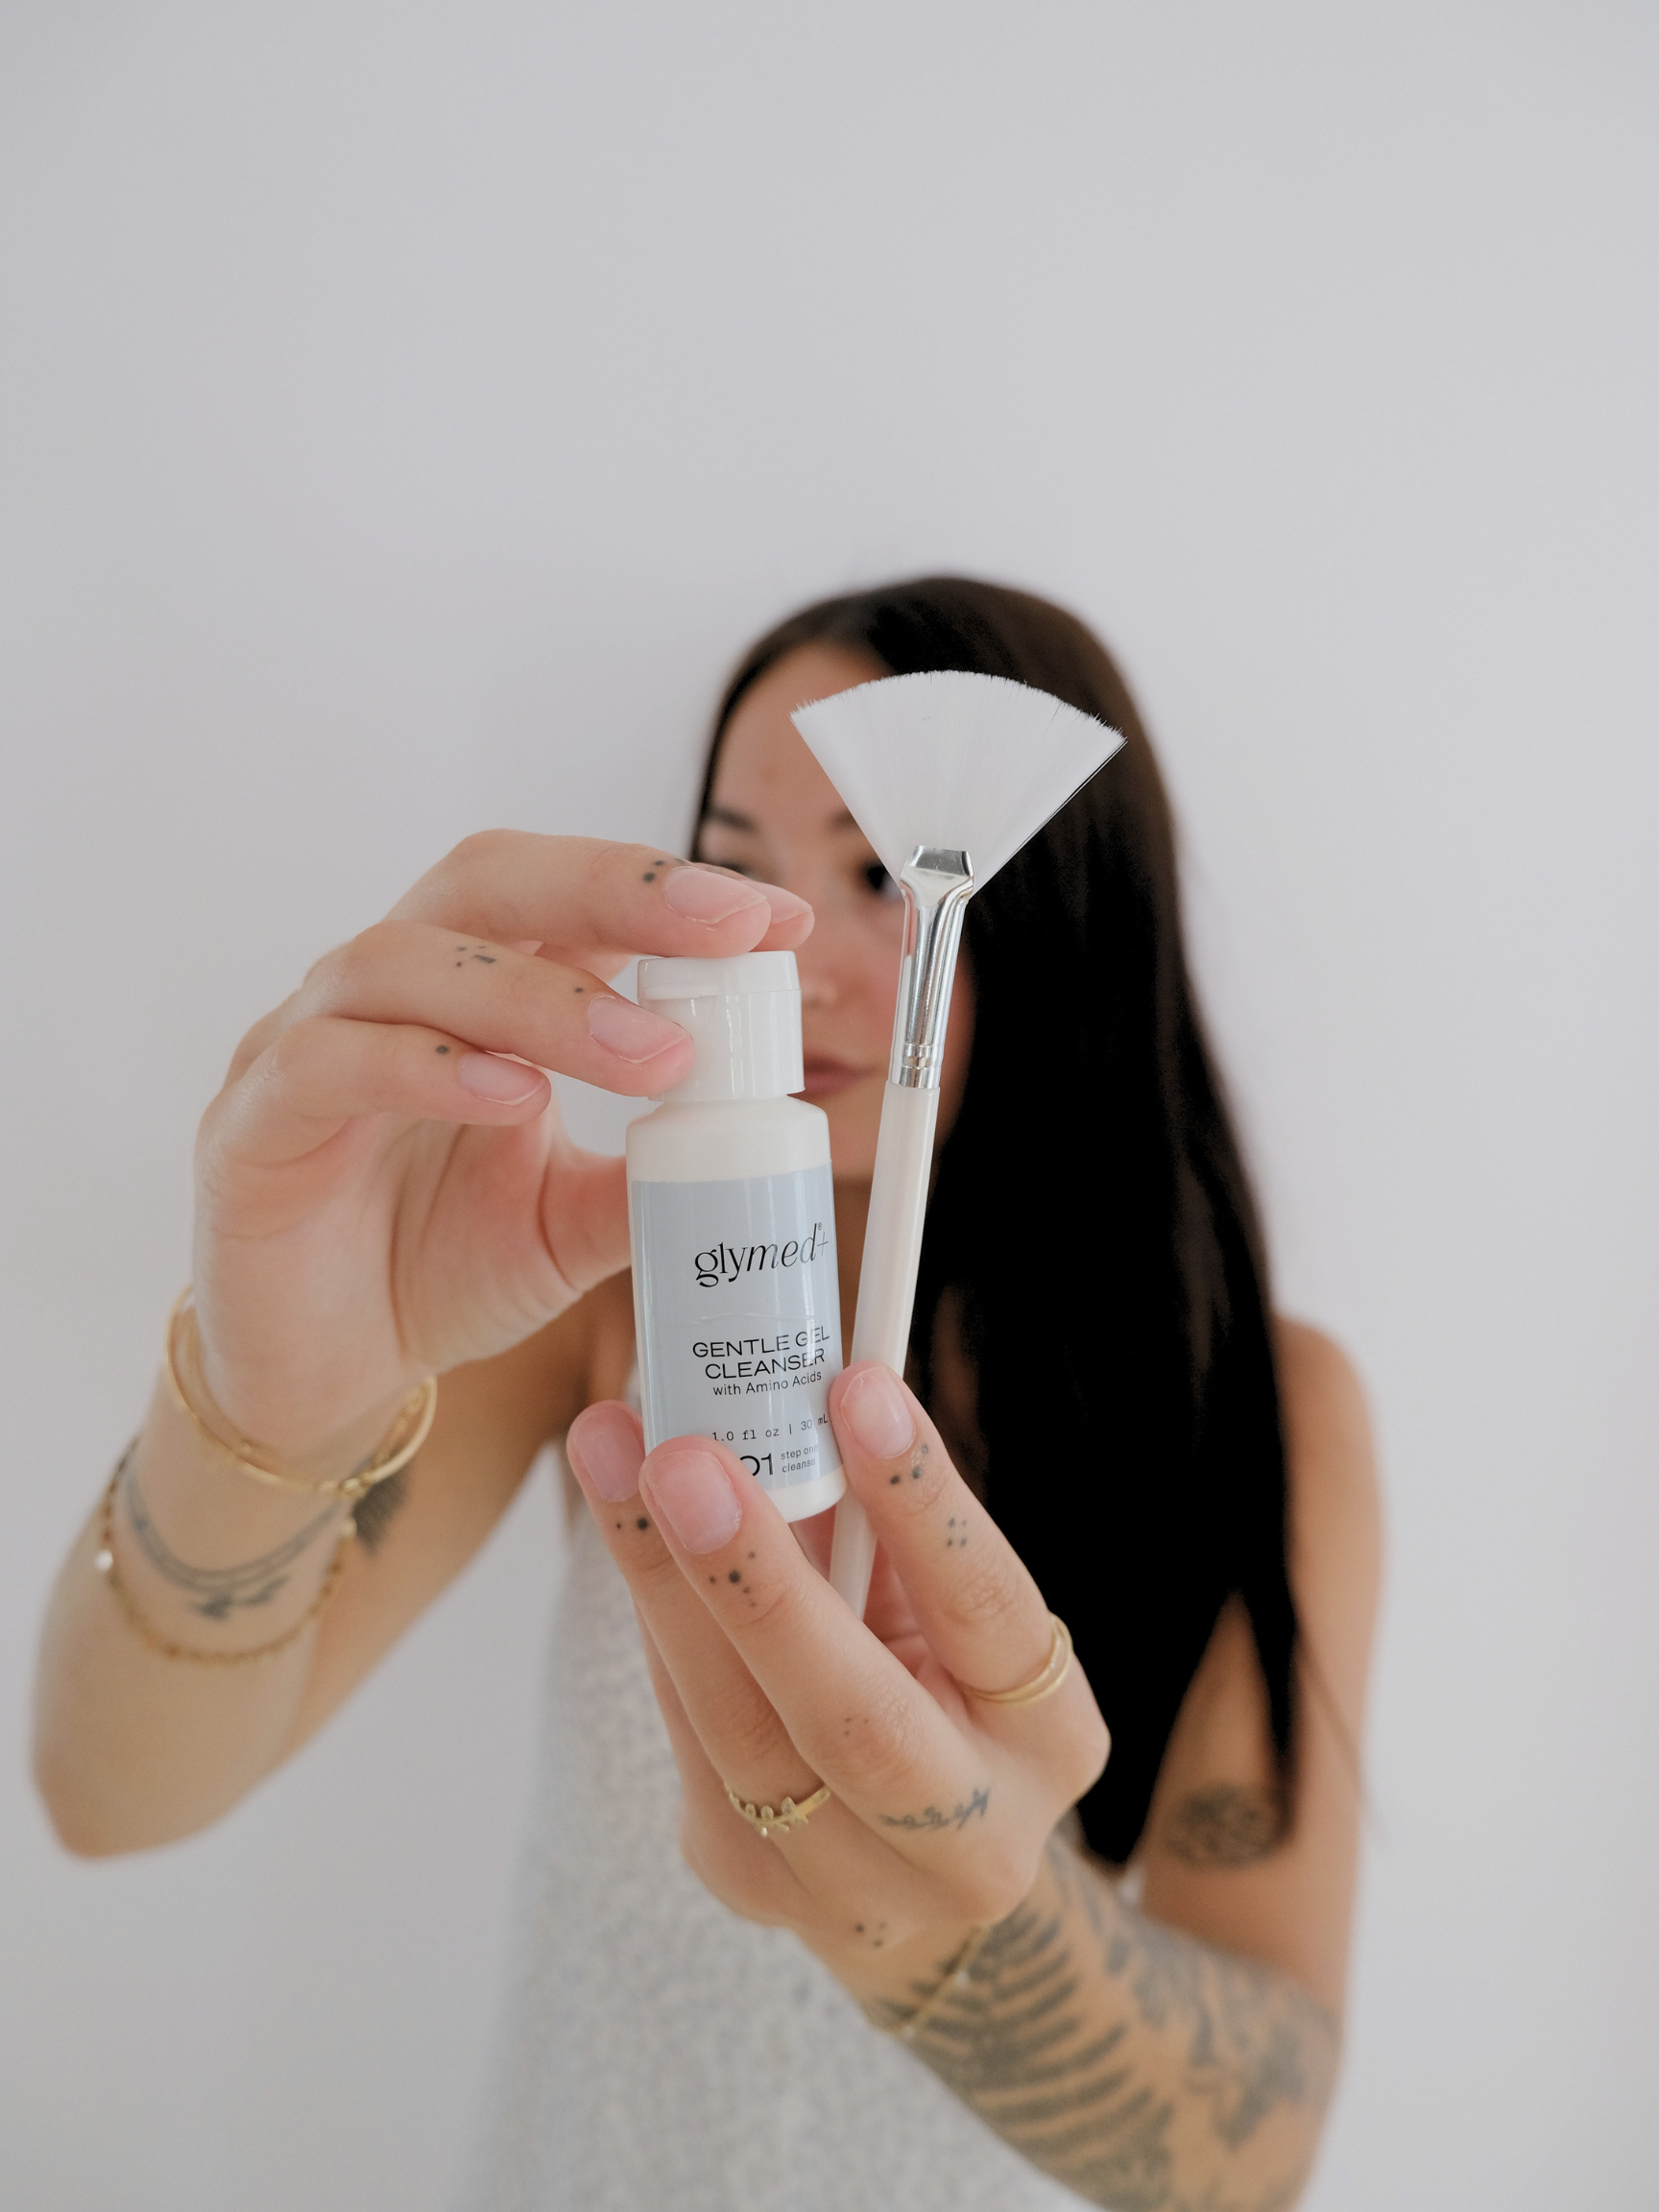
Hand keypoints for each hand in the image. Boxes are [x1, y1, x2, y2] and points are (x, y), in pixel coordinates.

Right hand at [191, 834, 808, 1453]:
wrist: (324, 1374)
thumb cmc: (439, 1268)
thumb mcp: (575, 1224)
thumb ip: (650, 1178)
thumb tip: (756, 1147)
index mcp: (478, 993)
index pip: (573, 899)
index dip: (670, 890)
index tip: (780, 919)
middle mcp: (390, 990)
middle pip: (489, 881)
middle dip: (616, 888)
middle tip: (726, 928)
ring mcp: (308, 1043)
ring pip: (408, 960)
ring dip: (542, 998)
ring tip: (651, 1056)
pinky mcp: (250, 1124)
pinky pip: (329, 1062)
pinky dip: (426, 1066)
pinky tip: (513, 1097)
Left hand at [565, 1361, 1110, 2004]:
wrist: (916, 1875)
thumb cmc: (933, 1686)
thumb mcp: (942, 1613)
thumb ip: (884, 1529)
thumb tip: (800, 1386)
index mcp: (1051, 1739)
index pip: (988, 1610)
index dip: (923, 1500)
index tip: (855, 1387)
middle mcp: (974, 1838)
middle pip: (857, 1721)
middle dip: (759, 1584)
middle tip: (682, 1457)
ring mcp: (855, 1888)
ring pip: (741, 1738)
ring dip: (663, 1585)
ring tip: (612, 1456)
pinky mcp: (750, 1887)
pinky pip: (690, 1740)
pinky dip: (659, 1627)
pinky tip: (627, 1532)